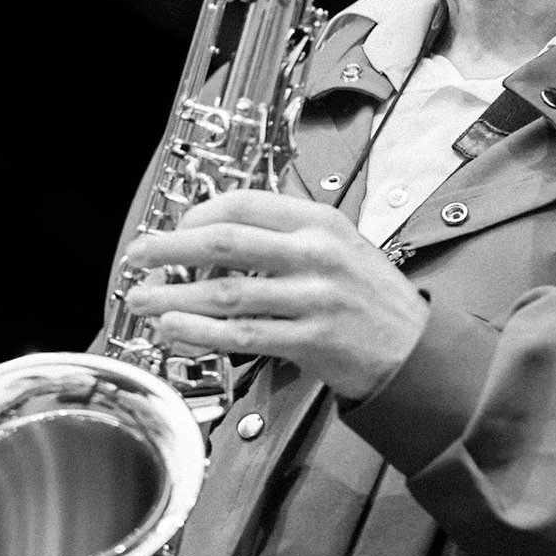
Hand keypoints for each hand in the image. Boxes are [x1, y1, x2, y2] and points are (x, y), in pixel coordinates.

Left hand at [123, 189, 428, 400]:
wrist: (417, 350)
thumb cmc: (372, 298)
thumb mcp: (338, 245)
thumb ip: (283, 236)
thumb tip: (214, 234)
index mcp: (318, 221)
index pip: (243, 204)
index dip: (196, 214)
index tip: (171, 228)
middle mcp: (315, 254)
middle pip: (224, 242)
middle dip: (169, 248)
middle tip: (138, 256)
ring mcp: (314, 297)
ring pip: (226, 292)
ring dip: (174, 295)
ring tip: (143, 299)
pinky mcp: (311, 338)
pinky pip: (242, 334)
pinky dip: (201, 331)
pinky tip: (175, 327)